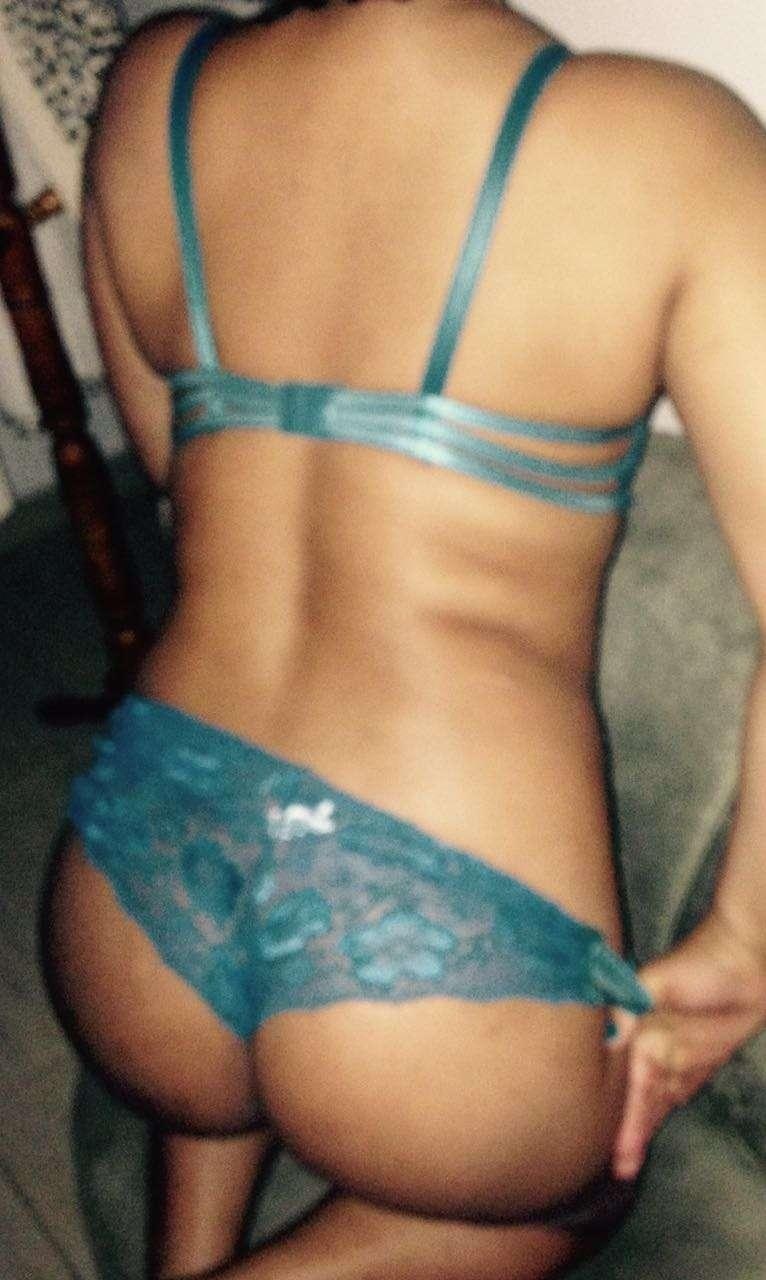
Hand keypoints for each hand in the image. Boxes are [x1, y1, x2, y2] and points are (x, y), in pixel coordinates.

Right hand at [608, 909, 765, 1180]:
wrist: (745, 955)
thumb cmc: (699, 964)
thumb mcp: (657, 983)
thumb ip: (629, 1009)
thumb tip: (607, 1040)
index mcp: (636, 1030)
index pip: (620, 1081)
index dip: (614, 1114)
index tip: (601, 1146)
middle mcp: (651, 1046)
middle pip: (636, 1098)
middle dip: (626, 1131)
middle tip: (618, 1171)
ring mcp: (676, 1054)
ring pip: (655, 1099)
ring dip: (642, 1127)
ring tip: (627, 1162)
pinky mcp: (701, 1058)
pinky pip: (679, 1091)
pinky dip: (664, 1110)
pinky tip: (653, 1127)